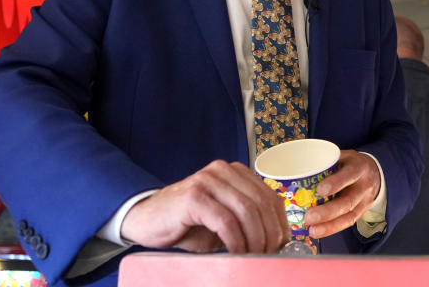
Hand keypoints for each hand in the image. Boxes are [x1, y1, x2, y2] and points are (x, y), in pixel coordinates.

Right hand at [119, 160, 288, 252]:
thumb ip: (247, 222)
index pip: (270, 196)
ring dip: (255, 240)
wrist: (146, 220)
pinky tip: (235, 253)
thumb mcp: (224, 221)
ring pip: (247, 211)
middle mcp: (222, 171)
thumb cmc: (187, 223)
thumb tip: (277, 241)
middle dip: (270, 234)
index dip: (281, 223)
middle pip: (261, 203)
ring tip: (252, 257)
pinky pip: (226, 221)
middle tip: (269, 256)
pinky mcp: (194, 196)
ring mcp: (207, 180)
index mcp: (234, 172)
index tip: (282, 246)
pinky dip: (236, 241)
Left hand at [303, 149, 379, 238]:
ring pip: (348, 216)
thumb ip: (326, 160)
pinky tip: (318, 232)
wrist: (374, 174)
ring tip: (312, 230)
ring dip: (329, 226)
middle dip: (328, 212)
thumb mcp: (343, 156)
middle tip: (309, 217)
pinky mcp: (361, 213)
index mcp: (358, 167)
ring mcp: (364, 202)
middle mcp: (363, 186)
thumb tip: (299, 167)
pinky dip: (331, 229)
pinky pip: (347, 223)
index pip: (349, 175)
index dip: (336, 183)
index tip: (320, 190)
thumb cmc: (352, 164)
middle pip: (348, 202)